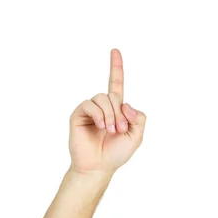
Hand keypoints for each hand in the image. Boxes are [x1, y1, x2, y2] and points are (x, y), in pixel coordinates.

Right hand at [68, 49, 145, 176]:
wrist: (98, 167)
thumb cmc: (116, 154)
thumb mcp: (136, 137)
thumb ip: (139, 119)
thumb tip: (126, 104)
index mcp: (117, 109)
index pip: (116, 84)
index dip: (116, 68)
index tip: (115, 50)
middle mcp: (103, 106)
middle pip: (115, 95)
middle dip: (121, 113)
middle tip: (120, 130)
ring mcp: (90, 109)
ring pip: (103, 98)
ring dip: (111, 114)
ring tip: (111, 130)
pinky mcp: (79, 114)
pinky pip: (90, 104)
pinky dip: (99, 114)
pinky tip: (101, 126)